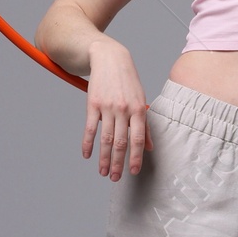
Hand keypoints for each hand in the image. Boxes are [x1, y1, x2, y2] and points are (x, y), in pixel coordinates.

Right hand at [83, 37, 152, 179]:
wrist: (110, 58)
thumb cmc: (128, 82)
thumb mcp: (141, 100)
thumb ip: (144, 125)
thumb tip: (149, 147)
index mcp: (138, 109)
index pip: (137, 139)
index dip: (135, 157)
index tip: (132, 171)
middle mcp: (123, 109)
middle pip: (120, 142)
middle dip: (117, 163)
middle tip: (115, 178)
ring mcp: (107, 107)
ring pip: (105, 138)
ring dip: (103, 158)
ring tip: (103, 172)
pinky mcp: (92, 104)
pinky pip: (90, 128)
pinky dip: (88, 143)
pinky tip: (87, 155)